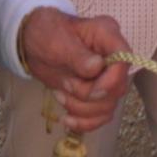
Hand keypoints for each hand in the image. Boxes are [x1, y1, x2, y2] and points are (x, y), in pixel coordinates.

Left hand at [17, 8, 134, 129]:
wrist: (33, 43)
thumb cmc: (46, 34)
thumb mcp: (57, 41)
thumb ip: (78, 56)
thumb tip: (97, 67)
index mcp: (107, 36)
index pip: (124, 60)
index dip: (111, 81)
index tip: (90, 91)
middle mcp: (112, 57)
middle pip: (117, 88)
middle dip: (89, 96)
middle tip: (65, 85)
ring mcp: (106, 76)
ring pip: (108, 106)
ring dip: (82, 110)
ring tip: (61, 95)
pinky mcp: (97, 92)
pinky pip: (101, 116)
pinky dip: (85, 122)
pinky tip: (67, 119)